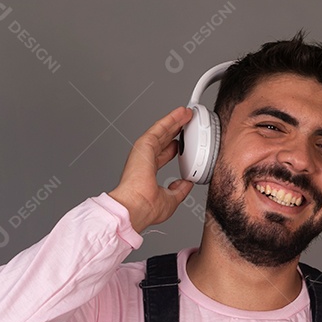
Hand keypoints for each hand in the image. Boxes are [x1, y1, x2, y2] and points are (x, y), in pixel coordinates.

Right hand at [108, 107, 194, 232]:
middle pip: (162, 140)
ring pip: (160, 132)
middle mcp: (143, 161)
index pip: (162, 155)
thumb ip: (179, 190)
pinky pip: (158, 129)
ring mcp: (142, 153)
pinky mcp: (143, 146)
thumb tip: (186, 184)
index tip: (181, 142)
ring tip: (185, 112)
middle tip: (185, 121)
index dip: (173, 147)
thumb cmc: (145, 208)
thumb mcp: (171, 199)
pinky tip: (179, 114)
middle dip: (174, 130)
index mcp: (147, 173)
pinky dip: (169, 120)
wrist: (135, 208)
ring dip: (173, 121)